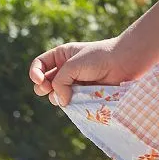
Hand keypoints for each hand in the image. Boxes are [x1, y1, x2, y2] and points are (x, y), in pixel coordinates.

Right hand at [29, 36, 148, 107]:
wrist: (124, 63)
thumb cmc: (98, 58)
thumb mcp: (72, 65)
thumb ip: (59, 82)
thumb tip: (61, 102)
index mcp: (62, 55)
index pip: (39, 65)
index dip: (34, 73)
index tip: (39, 79)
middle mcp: (66, 69)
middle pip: (43, 83)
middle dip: (42, 88)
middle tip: (48, 88)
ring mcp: (75, 83)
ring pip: (55, 95)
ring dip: (57, 97)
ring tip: (67, 94)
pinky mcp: (84, 95)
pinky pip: (69, 103)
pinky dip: (69, 103)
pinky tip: (74, 100)